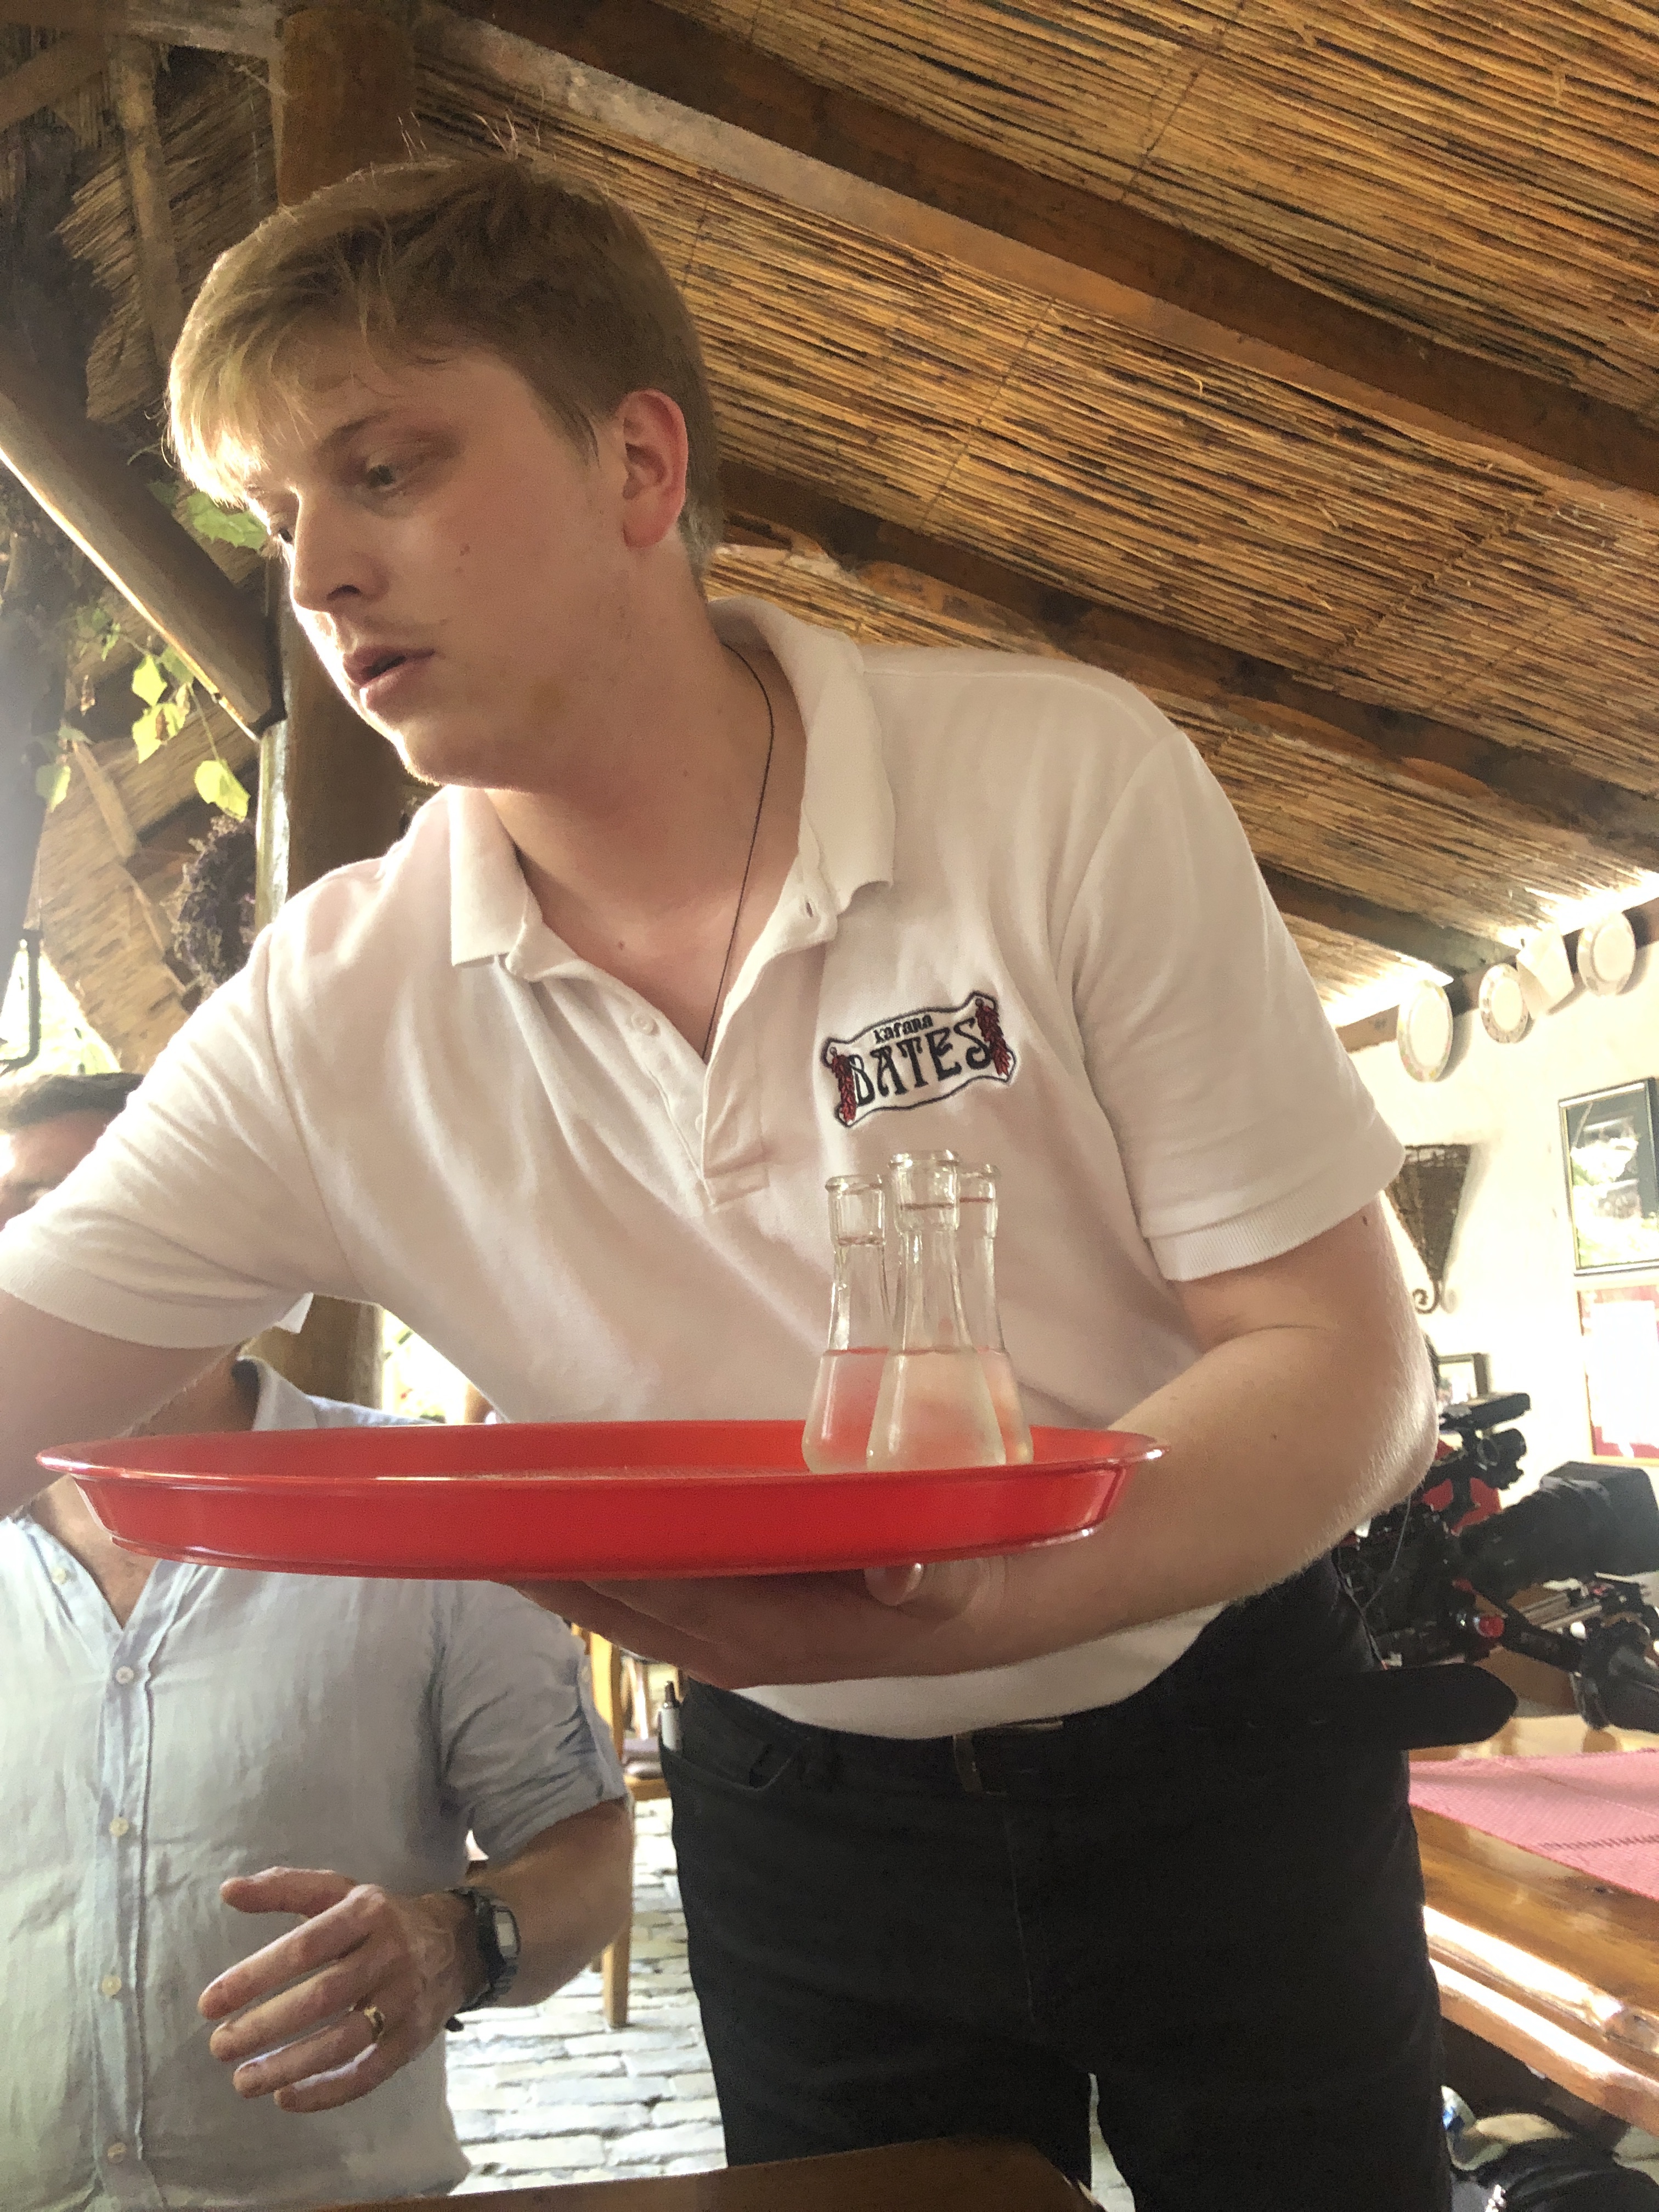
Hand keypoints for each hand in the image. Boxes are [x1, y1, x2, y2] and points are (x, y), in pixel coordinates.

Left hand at [198, 1868, 480, 2112]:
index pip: (305, 1945)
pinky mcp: (413, 2039)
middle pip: (324, 1995)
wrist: (456, 1944)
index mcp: (366, 1912)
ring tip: (242, 2082)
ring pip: (345, 2039)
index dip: (256, 1975)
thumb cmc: (377, 1920)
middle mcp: (389, 1954)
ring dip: (290, 2064)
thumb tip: (227, 1891)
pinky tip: (286, 2098)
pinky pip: (370, 2072)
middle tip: (219, 2046)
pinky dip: (327, 2091)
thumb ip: (284, 1888)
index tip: (209, 2003)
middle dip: (266, 2025)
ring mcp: (404, 1999)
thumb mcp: (339, 1892)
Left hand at [512, 1556, 1002, 1686]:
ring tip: (475, 1524)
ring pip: (610, 1607)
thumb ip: (921, 1577)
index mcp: (763, 1633)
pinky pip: (632, 1603)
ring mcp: (715, 1643)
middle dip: (534, 1564)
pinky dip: (583, 1574)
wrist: (969, 1623)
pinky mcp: (718, 1629)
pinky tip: (547, 1541)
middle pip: (608, 1602)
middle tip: (457, 1516)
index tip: (518, 1523)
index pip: (652, 1587)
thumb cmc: (950, 1585)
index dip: (584, 1555)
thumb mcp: (951, 1580)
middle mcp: (724, 1647)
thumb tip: (898, 1565)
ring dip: (547, 1572)